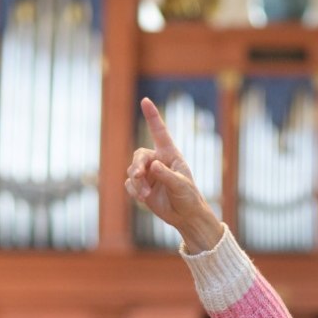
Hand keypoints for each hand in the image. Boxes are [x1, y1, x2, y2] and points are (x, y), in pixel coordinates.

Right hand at [125, 97, 224, 250]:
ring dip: (136, 183)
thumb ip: (166, 175)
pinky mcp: (142, 187)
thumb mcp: (180, 185)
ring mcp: (149, 174)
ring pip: (132, 171)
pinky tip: (144, 199)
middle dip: (136, 166)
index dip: (153, 116)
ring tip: (145, 195)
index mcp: (170, 155)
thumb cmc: (188, 197)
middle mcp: (158, 161)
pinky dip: (134, 191)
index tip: (145, 101)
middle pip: (139, 155)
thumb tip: (152, 166)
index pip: (159, 132)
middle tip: (137, 176)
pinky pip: (129, 184)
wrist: (185, 216)